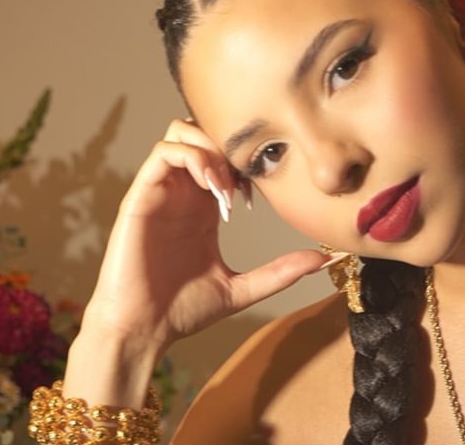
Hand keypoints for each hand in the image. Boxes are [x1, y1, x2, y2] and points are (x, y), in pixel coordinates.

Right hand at [79, 118, 331, 352]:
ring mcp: (160, 192)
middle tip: (246, 181)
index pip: (224, 157)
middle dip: (229, 145)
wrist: (143, 331)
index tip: (261, 194)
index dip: (248, 163)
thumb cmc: (183, 311)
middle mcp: (181, 192)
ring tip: (227, 185)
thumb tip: (324, 260)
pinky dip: (193, 159)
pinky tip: (213, 190)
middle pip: (202, 132)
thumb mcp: (243, 288)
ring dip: (211, 148)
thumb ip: (280, 272)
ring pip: (181, 132)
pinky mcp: (141, 197)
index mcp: (203, 206)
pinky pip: (163, 153)